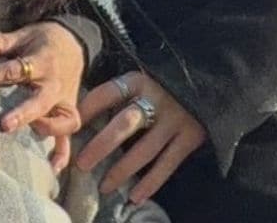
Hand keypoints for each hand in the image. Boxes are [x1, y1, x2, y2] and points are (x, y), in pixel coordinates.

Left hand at [0, 20, 86, 169]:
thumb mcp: (22, 36)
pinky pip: (69, 135)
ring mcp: (64, 101)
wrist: (76, 42)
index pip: (14, 70)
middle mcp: (54, 84)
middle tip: (4, 124)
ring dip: (48, 130)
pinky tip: (53, 168)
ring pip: (62, 121)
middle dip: (24, 113)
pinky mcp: (68, 112)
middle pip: (41, 100)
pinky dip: (63, 152)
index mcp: (41, 61)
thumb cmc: (43, 40)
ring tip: (28, 138)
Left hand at [76, 70, 206, 203]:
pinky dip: (151, 183)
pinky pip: (167, 164)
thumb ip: (115, 96)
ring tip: (104, 187)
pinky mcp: (190, 137)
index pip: (107, 93)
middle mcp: (157, 99)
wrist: (205, 85)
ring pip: (145, 150)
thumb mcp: (138, 83)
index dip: (87, 109)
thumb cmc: (160, 87)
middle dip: (101, 145)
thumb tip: (79, 118)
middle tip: (82, 164)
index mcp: (139, 81)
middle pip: (125, 124)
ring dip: (122, 170)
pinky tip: (134, 197)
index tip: (70, 127)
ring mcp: (175, 120)